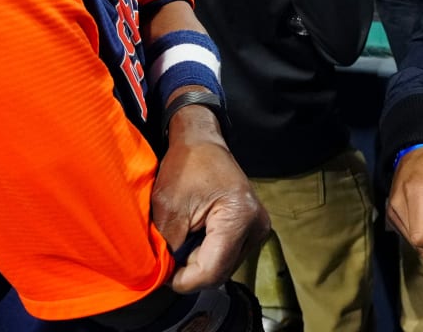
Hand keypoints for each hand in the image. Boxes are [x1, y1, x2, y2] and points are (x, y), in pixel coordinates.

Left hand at [152, 107, 268, 292]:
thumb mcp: (168, 208)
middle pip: (221, 272)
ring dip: (200, 263)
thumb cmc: (185, 166)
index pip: (212, 270)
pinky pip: (228, 256)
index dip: (184, 280)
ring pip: (225, 267)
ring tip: (182, 242)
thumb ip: (169, 247)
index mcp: (239, 217)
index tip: (163, 276)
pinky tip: (195, 239)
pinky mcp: (253, 230)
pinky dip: (208, 254)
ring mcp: (258, 229)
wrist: (203, 143)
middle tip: (169, 258)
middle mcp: (256, 226)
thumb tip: (167, 276)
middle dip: (191, 271)